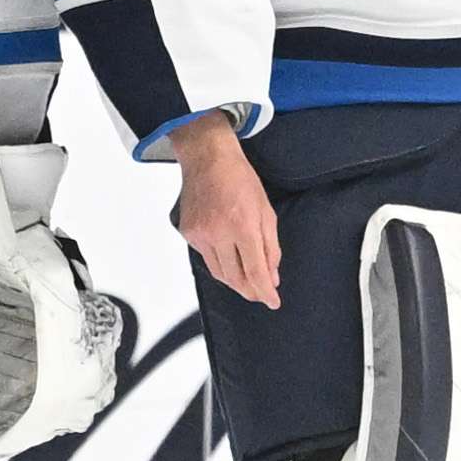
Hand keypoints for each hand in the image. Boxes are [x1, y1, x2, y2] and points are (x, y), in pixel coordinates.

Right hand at [173, 111, 280, 308]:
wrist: (208, 159)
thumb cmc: (240, 179)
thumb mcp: (266, 211)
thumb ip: (270, 247)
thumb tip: (272, 276)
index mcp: (242, 226)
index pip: (255, 271)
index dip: (265, 292)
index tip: (273, 301)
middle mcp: (218, 233)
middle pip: (235, 278)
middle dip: (250, 290)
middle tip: (261, 294)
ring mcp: (199, 234)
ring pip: (218, 272)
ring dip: (235, 281)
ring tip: (247, 282)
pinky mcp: (188, 233)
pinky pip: (206, 257)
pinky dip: (220, 261)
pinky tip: (228, 254)